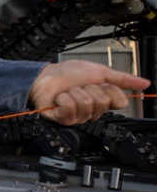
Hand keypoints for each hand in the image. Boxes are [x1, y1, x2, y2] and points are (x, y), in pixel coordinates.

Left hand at [29, 60, 149, 124]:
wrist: (46, 75)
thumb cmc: (69, 73)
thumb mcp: (100, 72)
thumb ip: (122, 79)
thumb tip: (145, 84)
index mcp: (103, 101)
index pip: (120, 102)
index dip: (110, 90)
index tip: (101, 83)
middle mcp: (92, 111)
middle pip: (103, 103)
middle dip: (89, 88)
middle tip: (80, 86)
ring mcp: (78, 117)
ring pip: (86, 105)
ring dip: (75, 92)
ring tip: (68, 91)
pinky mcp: (63, 119)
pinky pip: (70, 110)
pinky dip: (63, 98)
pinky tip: (59, 98)